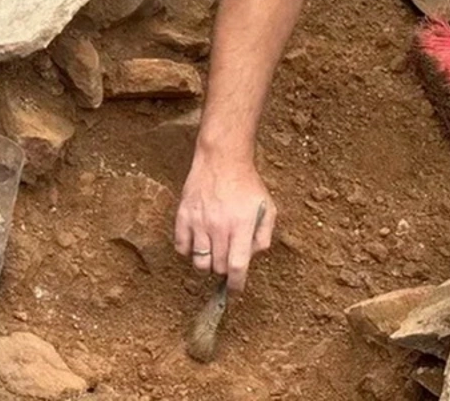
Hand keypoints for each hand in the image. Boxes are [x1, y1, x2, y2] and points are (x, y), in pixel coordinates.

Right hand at [175, 151, 275, 292]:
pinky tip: (198, 242)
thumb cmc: (247, 184)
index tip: (235, 290)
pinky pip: (181, 248)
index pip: (237, 267)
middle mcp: (219, 226)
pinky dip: (189, 251)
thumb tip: (252, 258)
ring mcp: (199, 222)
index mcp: (241, 225)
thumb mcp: (267, 208)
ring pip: (199, 262)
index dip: (236, 285)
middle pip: (217, 267)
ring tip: (213, 252)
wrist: (222, 159)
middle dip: (224, 270)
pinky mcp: (183, 216)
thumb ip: (263, 236)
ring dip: (207, 263)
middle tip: (227, 259)